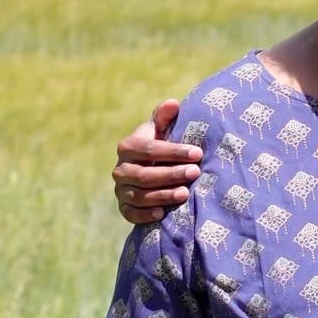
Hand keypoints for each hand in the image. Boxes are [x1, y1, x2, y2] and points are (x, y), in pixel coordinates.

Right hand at [112, 99, 202, 228]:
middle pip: (146, 174)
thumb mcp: (159, 129)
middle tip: (195, 173)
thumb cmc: (158, 146)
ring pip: (140, 195)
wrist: (145, 170)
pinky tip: (163, 213)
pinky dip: (146, 214)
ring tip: (185, 193)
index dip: (174, 151)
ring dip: (163, 195)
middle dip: (172, 174)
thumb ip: (164, 117)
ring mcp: (120, 190)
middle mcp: (120, 169)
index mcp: (128, 146)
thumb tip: (174, 103)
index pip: (150, 149)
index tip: (197, 154)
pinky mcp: (123, 208)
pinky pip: (131, 213)